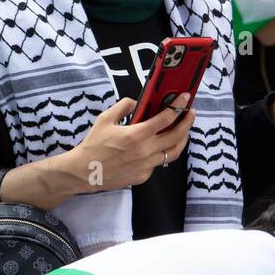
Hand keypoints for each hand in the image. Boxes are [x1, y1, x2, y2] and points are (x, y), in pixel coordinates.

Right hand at [72, 94, 195, 191]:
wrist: (84, 171)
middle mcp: (145, 151)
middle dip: (187, 122)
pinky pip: (158, 163)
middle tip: (190, 113)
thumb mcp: (105, 118)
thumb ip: (124, 106)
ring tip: (183, 130)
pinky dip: (162, 152)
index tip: (184, 99)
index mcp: (136, 135)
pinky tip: (159, 146)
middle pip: (176, 136)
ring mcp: (146, 166)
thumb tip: (137, 103)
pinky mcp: (143, 176)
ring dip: (181, 139)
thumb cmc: (93, 144)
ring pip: (173, 152)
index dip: (178, 107)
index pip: (165, 119)